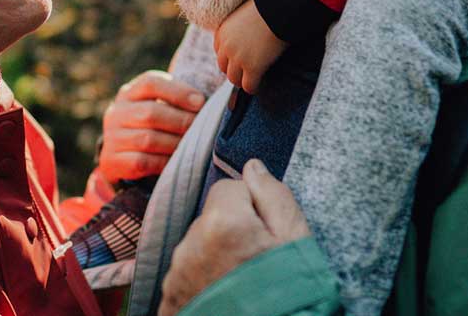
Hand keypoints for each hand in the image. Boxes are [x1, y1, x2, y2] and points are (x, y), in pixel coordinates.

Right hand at [98, 70, 206, 183]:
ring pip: (147, 139)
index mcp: (129, 93)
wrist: (121, 155)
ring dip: (175, 143)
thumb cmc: (151, 126)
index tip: (201, 102)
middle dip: (181, 120)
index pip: (150, 83)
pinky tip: (176, 160)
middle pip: (150, 113)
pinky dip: (163, 162)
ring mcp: (112, 137)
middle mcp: (116, 113)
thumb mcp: (157, 105)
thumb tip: (206, 102)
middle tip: (200, 127)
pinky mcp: (112, 161)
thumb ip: (176, 100)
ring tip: (192, 145)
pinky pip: (142, 162)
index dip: (178, 91)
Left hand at [158, 160, 311, 315]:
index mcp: (222, 223)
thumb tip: (253, 166)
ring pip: (196, 250)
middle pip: (211, 220)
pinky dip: (202, 287)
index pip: (229, 188)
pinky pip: (185, 280)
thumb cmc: (291, 296)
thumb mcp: (297, 242)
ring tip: (244, 288)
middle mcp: (190, 246)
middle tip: (258, 263)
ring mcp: (176, 278)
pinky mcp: (170, 304)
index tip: (267, 233)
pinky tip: (226, 302)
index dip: (252, 206)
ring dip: (215, 260)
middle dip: (231, 233)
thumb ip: (275, 196)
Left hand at [214, 0, 287, 93]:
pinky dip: (253, 88)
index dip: (229, 57)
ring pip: (234, 79)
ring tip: (252, 80)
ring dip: (242, 80)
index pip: (219, 51)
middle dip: (234, 70)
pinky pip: (248, 85)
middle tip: (245, 72)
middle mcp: (226, 46)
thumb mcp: (245, 15)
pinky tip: (259, 85)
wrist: (279, 8)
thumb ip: (239, 28)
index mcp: (222, 31)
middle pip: (224, 67)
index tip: (237, 60)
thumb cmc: (268, 7)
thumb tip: (247, 38)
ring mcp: (238, 58)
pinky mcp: (252, 67)